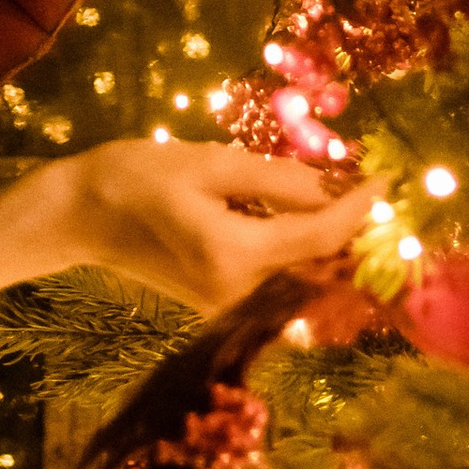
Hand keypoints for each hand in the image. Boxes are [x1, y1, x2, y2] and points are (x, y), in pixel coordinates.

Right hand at [41, 137, 376, 314]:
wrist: (78, 216)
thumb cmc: (137, 177)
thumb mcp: (210, 163)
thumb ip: (277, 180)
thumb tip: (334, 187)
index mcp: (236, 256)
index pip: (322, 238)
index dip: (361, 209)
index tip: (389, 178)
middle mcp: (238, 293)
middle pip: (317, 263)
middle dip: (353, 228)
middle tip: (379, 186)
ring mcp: (227, 305)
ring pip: (299, 272)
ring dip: (328, 239)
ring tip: (353, 198)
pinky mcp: (218, 302)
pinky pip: (275, 275)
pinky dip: (298, 248)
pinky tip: (307, 217)